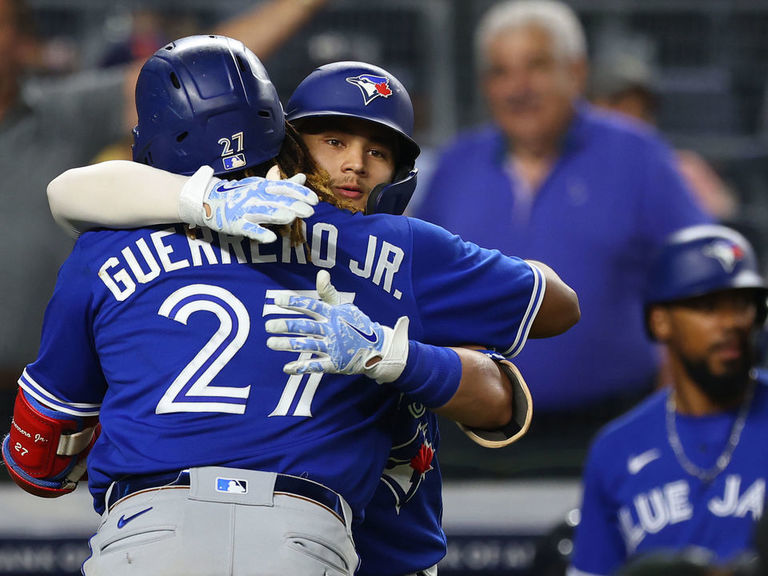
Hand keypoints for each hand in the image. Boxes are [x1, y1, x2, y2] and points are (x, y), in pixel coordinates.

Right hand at [179, 165, 317, 242]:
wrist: (210, 200)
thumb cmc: (241, 194)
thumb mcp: (262, 187)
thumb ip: (283, 185)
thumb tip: (302, 178)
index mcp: (263, 187)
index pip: (284, 188)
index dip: (299, 193)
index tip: (315, 200)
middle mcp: (255, 196)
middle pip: (277, 200)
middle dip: (293, 205)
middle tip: (310, 211)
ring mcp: (245, 210)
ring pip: (264, 212)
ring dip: (277, 215)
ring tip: (291, 218)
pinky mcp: (236, 224)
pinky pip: (249, 229)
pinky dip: (259, 233)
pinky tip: (271, 238)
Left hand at [265, 270, 408, 382]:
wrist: (377, 348)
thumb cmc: (355, 325)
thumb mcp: (343, 307)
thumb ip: (328, 292)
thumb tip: (321, 273)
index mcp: (333, 315)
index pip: (311, 306)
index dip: (294, 303)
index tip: (277, 300)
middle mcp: (332, 330)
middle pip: (306, 327)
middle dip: (286, 326)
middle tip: (268, 325)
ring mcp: (333, 348)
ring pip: (307, 346)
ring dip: (288, 345)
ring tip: (271, 343)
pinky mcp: (334, 364)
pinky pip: (316, 366)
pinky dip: (301, 367)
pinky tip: (287, 368)